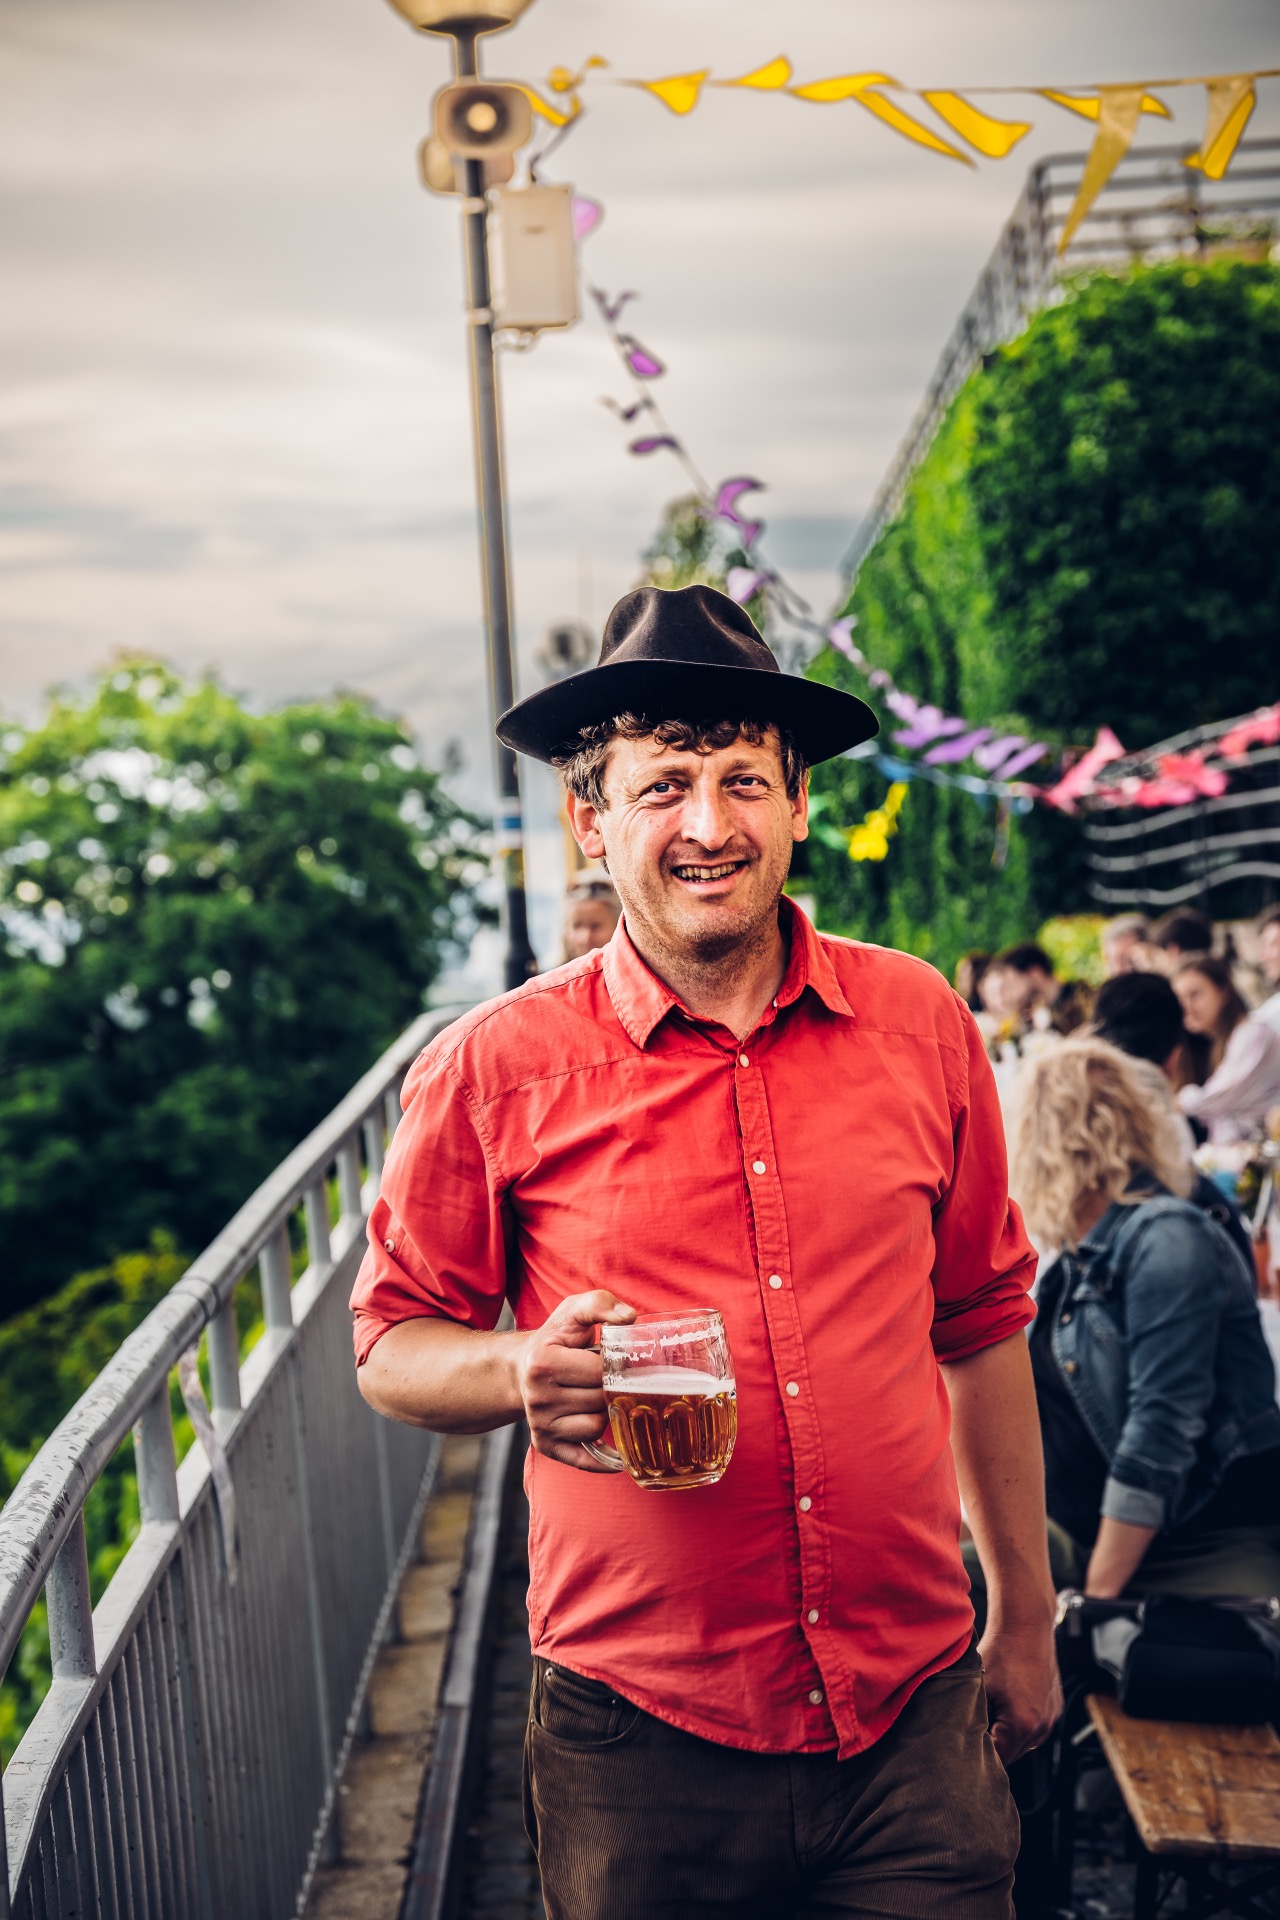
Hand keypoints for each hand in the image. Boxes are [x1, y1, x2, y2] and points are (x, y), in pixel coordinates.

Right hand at [516, 1290, 635, 1470]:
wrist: (522, 1368)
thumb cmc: (555, 1339)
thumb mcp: (572, 1311)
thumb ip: (600, 1304)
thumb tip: (629, 1317)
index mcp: (543, 1363)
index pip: (598, 1371)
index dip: (612, 1364)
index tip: (611, 1358)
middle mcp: (537, 1397)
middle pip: (599, 1400)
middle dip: (610, 1388)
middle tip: (606, 1378)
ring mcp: (540, 1424)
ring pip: (596, 1426)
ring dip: (605, 1412)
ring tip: (595, 1396)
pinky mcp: (546, 1445)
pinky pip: (586, 1458)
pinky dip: (603, 1457)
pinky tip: (615, 1450)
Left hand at [978, 1619, 1062, 1764]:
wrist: (1026, 1624)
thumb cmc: (1000, 1652)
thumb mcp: (979, 1688)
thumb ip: (974, 1722)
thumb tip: (964, 1744)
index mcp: (1022, 1726)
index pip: (997, 1761)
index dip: (978, 1755)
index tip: (964, 1747)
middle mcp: (1042, 1727)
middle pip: (1011, 1754)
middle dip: (993, 1744)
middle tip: (974, 1723)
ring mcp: (1052, 1719)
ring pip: (1023, 1743)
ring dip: (1007, 1734)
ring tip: (994, 1706)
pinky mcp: (1056, 1709)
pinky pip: (1035, 1728)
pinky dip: (1021, 1722)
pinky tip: (1009, 1699)